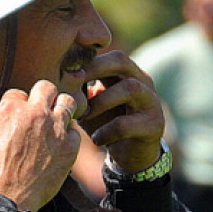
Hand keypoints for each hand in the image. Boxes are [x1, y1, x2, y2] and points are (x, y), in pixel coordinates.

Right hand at [0, 80, 80, 211]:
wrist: (5, 200)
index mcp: (11, 110)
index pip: (18, 94)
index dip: (17, 105)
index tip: (18, 116)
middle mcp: (36, 114)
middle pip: (46, 88)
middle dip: (42, 96)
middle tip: (40, 109)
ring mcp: (55, 130)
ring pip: (67, 102)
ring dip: (60, 109)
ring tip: (55, 122)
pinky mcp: (69, 148)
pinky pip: (75, 132)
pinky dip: (68, 137)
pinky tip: (59, 146)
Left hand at [76, 50, 164, 172]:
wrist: (131, 155)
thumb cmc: (108, 125)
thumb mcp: (92, 105)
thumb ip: (81, 91)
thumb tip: (59, 77)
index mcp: (129, 74)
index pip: (112, 55)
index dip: (89, 60)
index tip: (66, 72)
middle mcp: (143, 83)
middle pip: (122, 61)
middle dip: (95, 69)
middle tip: (74, 83)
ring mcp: (152, 103)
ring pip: (129, 88)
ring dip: (101, 101)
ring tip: (83, 116)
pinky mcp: (153, 125)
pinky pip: (126, 123)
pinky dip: (106, 131)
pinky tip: (96, 139)